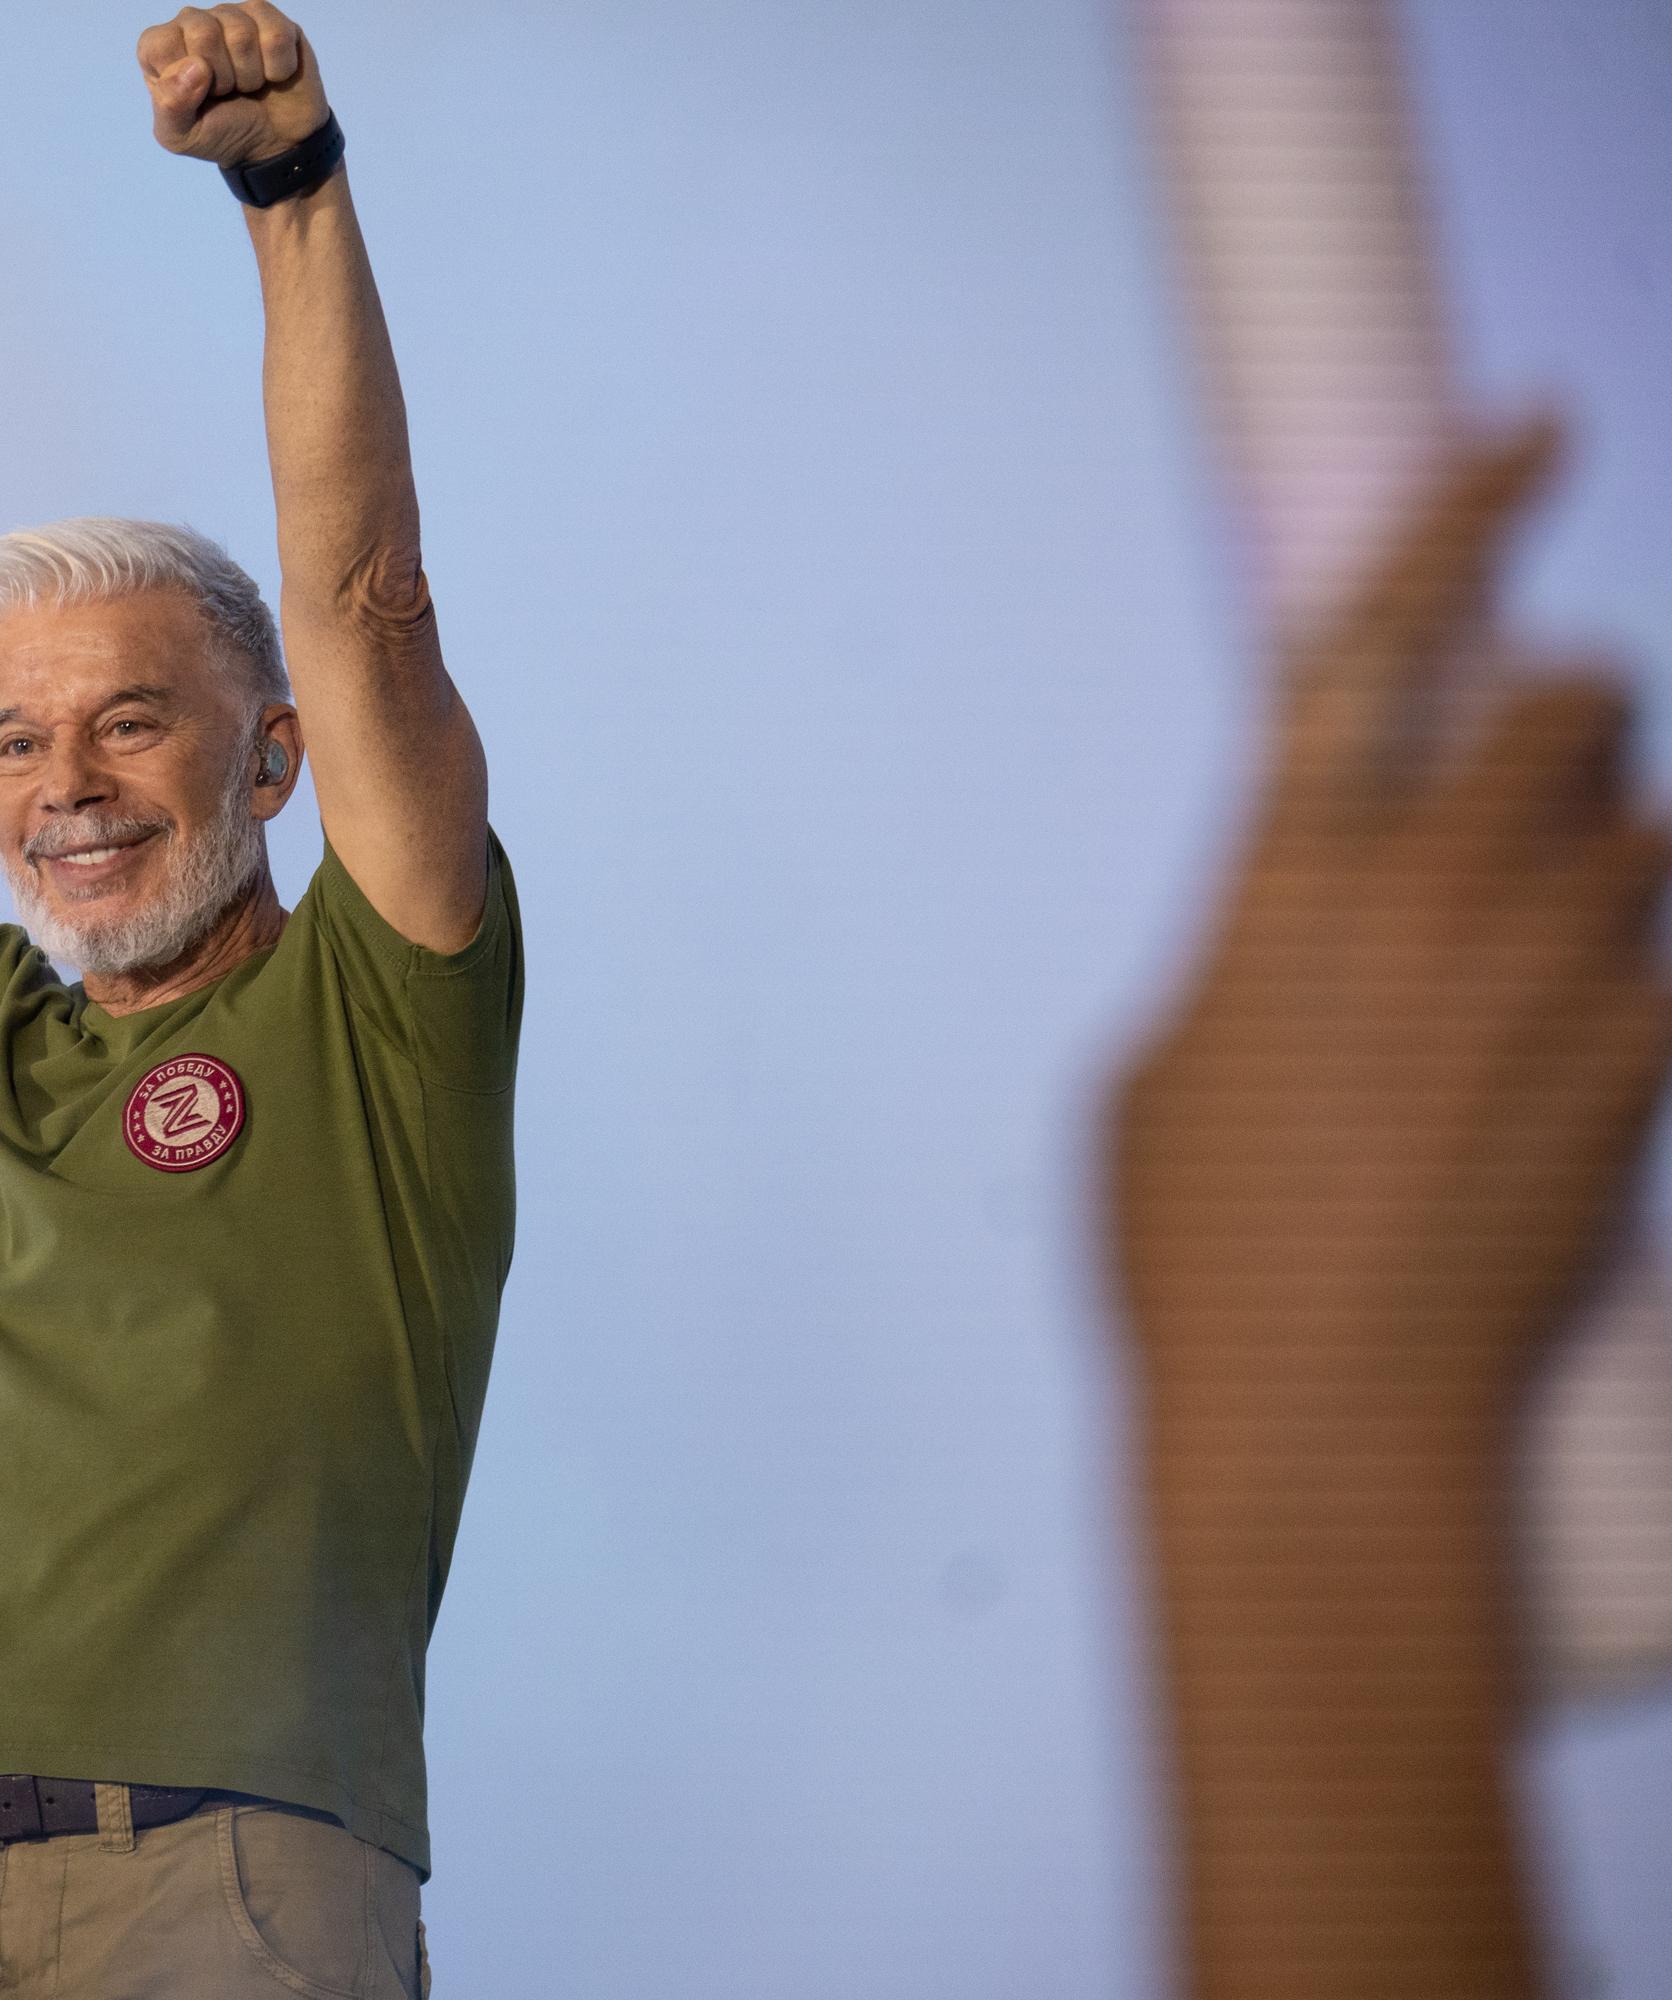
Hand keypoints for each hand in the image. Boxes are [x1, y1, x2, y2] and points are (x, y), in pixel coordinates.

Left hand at [137, 3, 329, 169]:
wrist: (272, 141)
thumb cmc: (220, 132)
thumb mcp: (182, 136)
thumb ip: (170, 106)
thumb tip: (193, 66)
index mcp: (160, 47)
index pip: (161, 44)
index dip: (184, 81)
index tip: (196, 98)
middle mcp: (192, 23)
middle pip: (204, 33)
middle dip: (222, 78)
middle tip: (226, 92)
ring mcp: (231, 15)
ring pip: (242, 34)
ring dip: (251, 76)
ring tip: (248, 85)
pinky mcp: (268, 17)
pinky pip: (276, 36)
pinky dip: (278, 69)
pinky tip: (271, 74)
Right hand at [1107, 421, 1671, 1435]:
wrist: (1324, 1416)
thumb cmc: (1201, 1261)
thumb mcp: (1156, 1083)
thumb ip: (1241, 962)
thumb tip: (1303, 934)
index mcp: (1280, 881)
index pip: (1375, 635)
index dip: (1460, 510)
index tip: (1534, 427)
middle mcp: (1421, 896)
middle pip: (1572, 700)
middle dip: (1573, 718)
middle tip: (1542, 791)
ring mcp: (1546, 978)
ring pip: (1653, 827)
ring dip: (1617, 863)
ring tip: (1546, 972)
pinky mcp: (1639, 1068)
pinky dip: (1641, 998)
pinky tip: (1577, 1085)